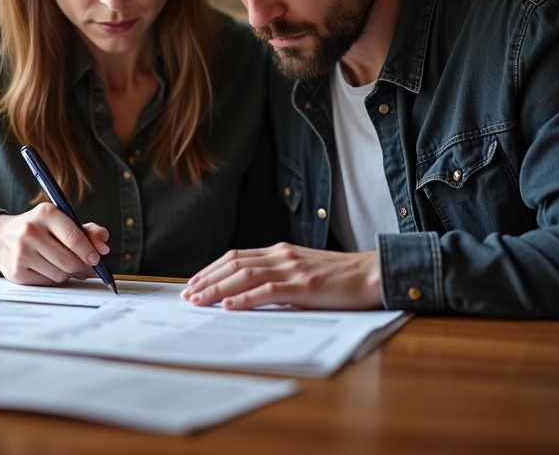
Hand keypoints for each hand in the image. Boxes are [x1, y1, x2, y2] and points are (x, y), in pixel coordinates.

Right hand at [0, 203, 109, 285]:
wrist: (1, 238)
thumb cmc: (41, 229)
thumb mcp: (63, 221)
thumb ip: (88, 230)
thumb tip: (104, 246)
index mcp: (46, 213)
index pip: (73, 237)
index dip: (89, 251)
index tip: (97, 258)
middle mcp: (30, 230)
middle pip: (68, 260)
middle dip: (82, 266)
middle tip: (86, 266)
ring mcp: (21, 252)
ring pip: (60, 274)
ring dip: (68, 273)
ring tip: (62, 263)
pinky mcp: (16, 271)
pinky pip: (47, 283)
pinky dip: (53, 279)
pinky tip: (47, 268)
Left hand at [181, 243, 382, 309]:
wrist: (371, 274)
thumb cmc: (338, 277)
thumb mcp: (302, 270)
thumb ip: (278, 276)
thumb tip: (248, 293)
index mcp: (279, 251)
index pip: (236, 256)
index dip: (212, 269)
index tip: (194, 283)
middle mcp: (281, 255)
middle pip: (234, 263)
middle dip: (207, 280)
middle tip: (188, 295)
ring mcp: (292, 268)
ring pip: (245, 275)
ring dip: (218, 289)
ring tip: (199, 301)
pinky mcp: (304, 285)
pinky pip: (268, 290)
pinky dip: (245, 298)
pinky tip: (230, 306)